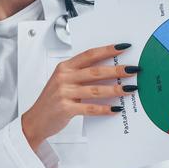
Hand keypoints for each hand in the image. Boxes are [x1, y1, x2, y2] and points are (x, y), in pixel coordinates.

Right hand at [21, 44, 136, 150]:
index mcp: (64, 68)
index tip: (124, 47)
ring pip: (95, 90)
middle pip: (95, 71)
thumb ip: (80, 75)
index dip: (107, 50)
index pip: (89, 55)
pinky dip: (104, 109)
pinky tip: (115, 109)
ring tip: (129, 89)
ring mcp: (64, 93)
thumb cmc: (52, 101)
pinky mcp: (66, 108)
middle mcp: (64, 78)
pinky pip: (90, 108)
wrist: (36, 120)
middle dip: (117, 70)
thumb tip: (108, 71)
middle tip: (132, 70)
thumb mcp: (63, 82)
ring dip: (115, 89)